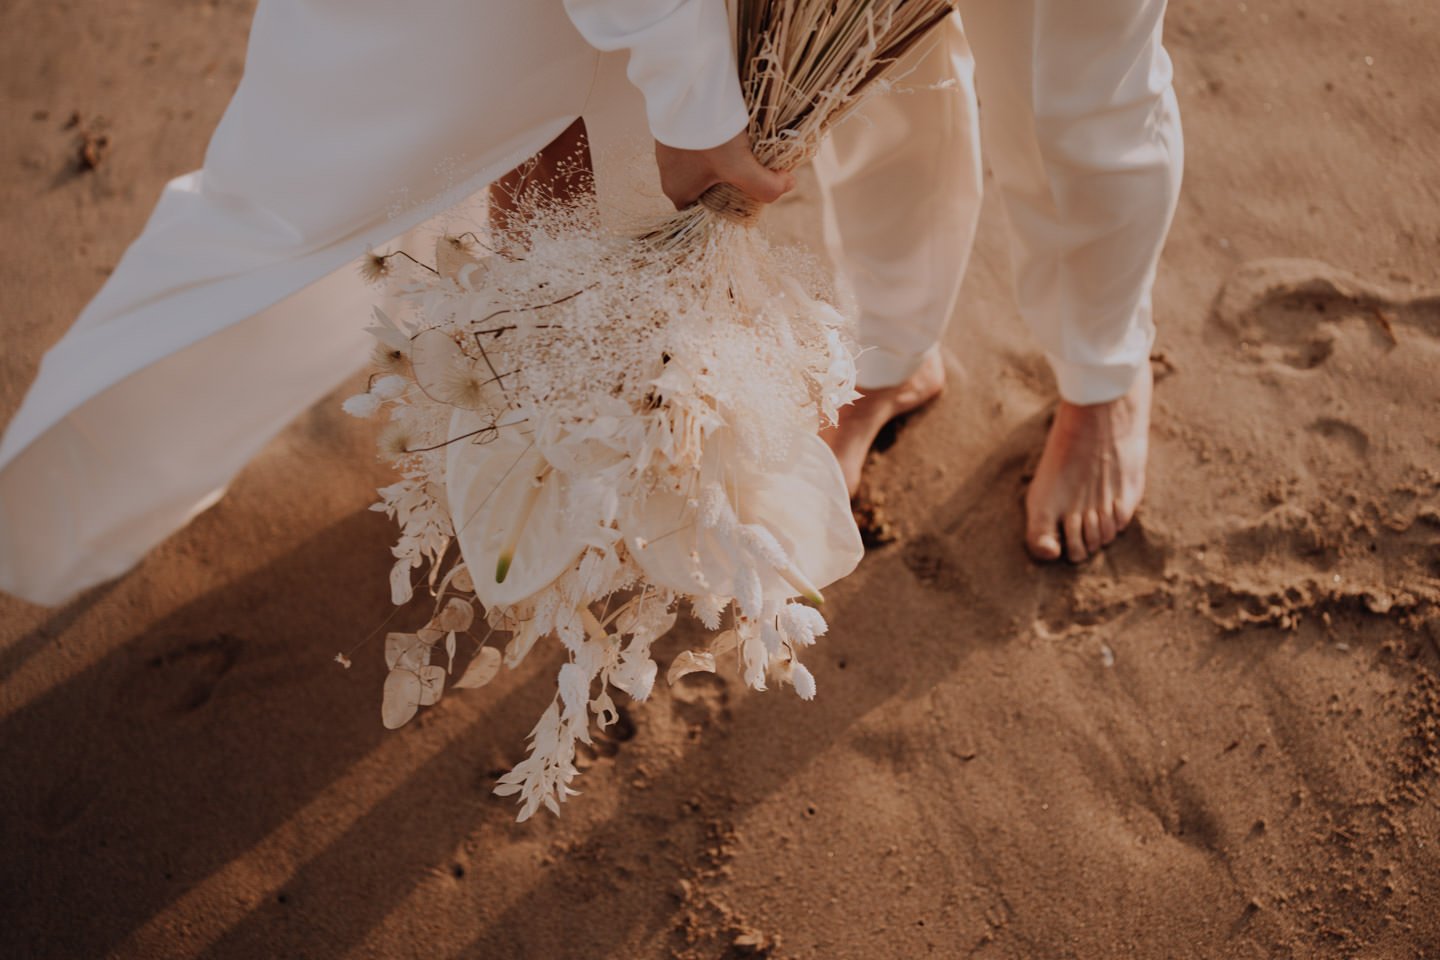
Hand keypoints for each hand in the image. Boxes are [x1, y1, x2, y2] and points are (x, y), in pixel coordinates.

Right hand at [654, 130, 794, 209]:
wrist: (686, 87)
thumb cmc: (708, 135)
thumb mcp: (741, 167)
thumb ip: (767, 185)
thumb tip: (787, 183)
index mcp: (678, 192)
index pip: (706, 213)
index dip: (731, 208)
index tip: (749, 194)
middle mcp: (670, 174)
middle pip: (709, 187)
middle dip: (733, 180)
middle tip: (753, 167)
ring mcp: (670, 148)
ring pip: (706, 162)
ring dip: (727, 157)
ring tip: (745, 146)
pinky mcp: (675, 125)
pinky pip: (700, 140)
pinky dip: (717, 138)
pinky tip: (732, 129)